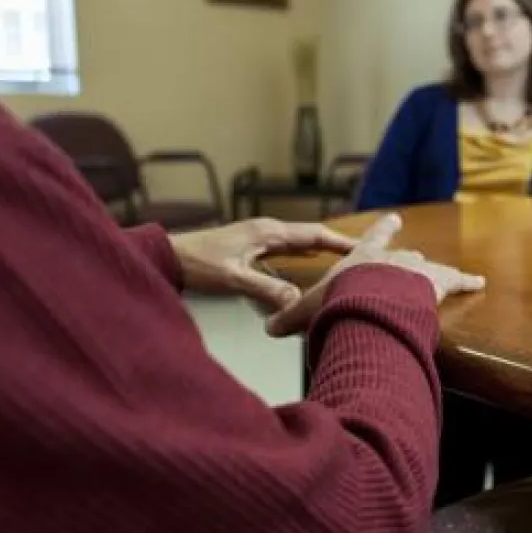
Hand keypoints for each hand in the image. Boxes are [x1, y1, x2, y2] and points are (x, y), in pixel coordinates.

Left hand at [170, 218, 357, 310]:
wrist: (166, 256)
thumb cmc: (196, 264)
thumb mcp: (234, 279)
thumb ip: (268, 289)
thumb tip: (298, 302)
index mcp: (269, 232)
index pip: (315, 235)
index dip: (342, 243)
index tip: (365, 249)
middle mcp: (267, 230)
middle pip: (312, 235)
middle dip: (338, 244)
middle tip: (364, 254)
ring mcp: (258, 236)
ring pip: (300, 241)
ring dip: (322, 249)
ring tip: (344, 259)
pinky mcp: (250, 246)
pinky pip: (287, 248)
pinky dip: (304, 254)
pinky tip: (308, 262)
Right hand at [265, 213, 485, 337]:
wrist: (370, 301)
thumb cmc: (338, 301)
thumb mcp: (307, 310)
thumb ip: (289, 317)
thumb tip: (269, 327)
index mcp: (363, 257)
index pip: (373, 238)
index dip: (383, 229)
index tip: (393, 218)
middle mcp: (393, 257)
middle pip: (405, 255)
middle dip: (407, 259)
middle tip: (412, 258)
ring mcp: (418, 268)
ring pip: (430, 267)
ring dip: (436, 272)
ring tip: (446, 275)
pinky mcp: (438, 282)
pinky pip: (457, 280)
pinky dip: (468, 281)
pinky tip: (481, 281)